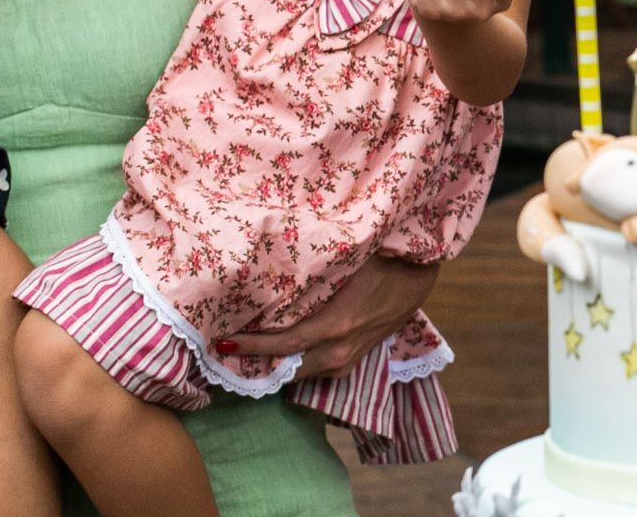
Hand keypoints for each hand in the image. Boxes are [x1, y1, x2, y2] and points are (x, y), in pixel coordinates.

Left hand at [217, 257, 439, 377]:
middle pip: (285, 369)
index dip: (251, 346)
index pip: (283, 345)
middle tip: (223, 352)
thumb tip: (267, 270)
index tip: (221, 342)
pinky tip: (279, 351)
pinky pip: (314, 370)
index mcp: (334, 327)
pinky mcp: (352, 361)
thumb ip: (309, 275)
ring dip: (274, 364)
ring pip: (299, 372)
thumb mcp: (344, 265)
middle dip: (254, 363)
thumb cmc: (379, 263)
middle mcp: (338, 352)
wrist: (415, 278)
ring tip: (245, 351)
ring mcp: (346, 361)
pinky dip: (294, 363)